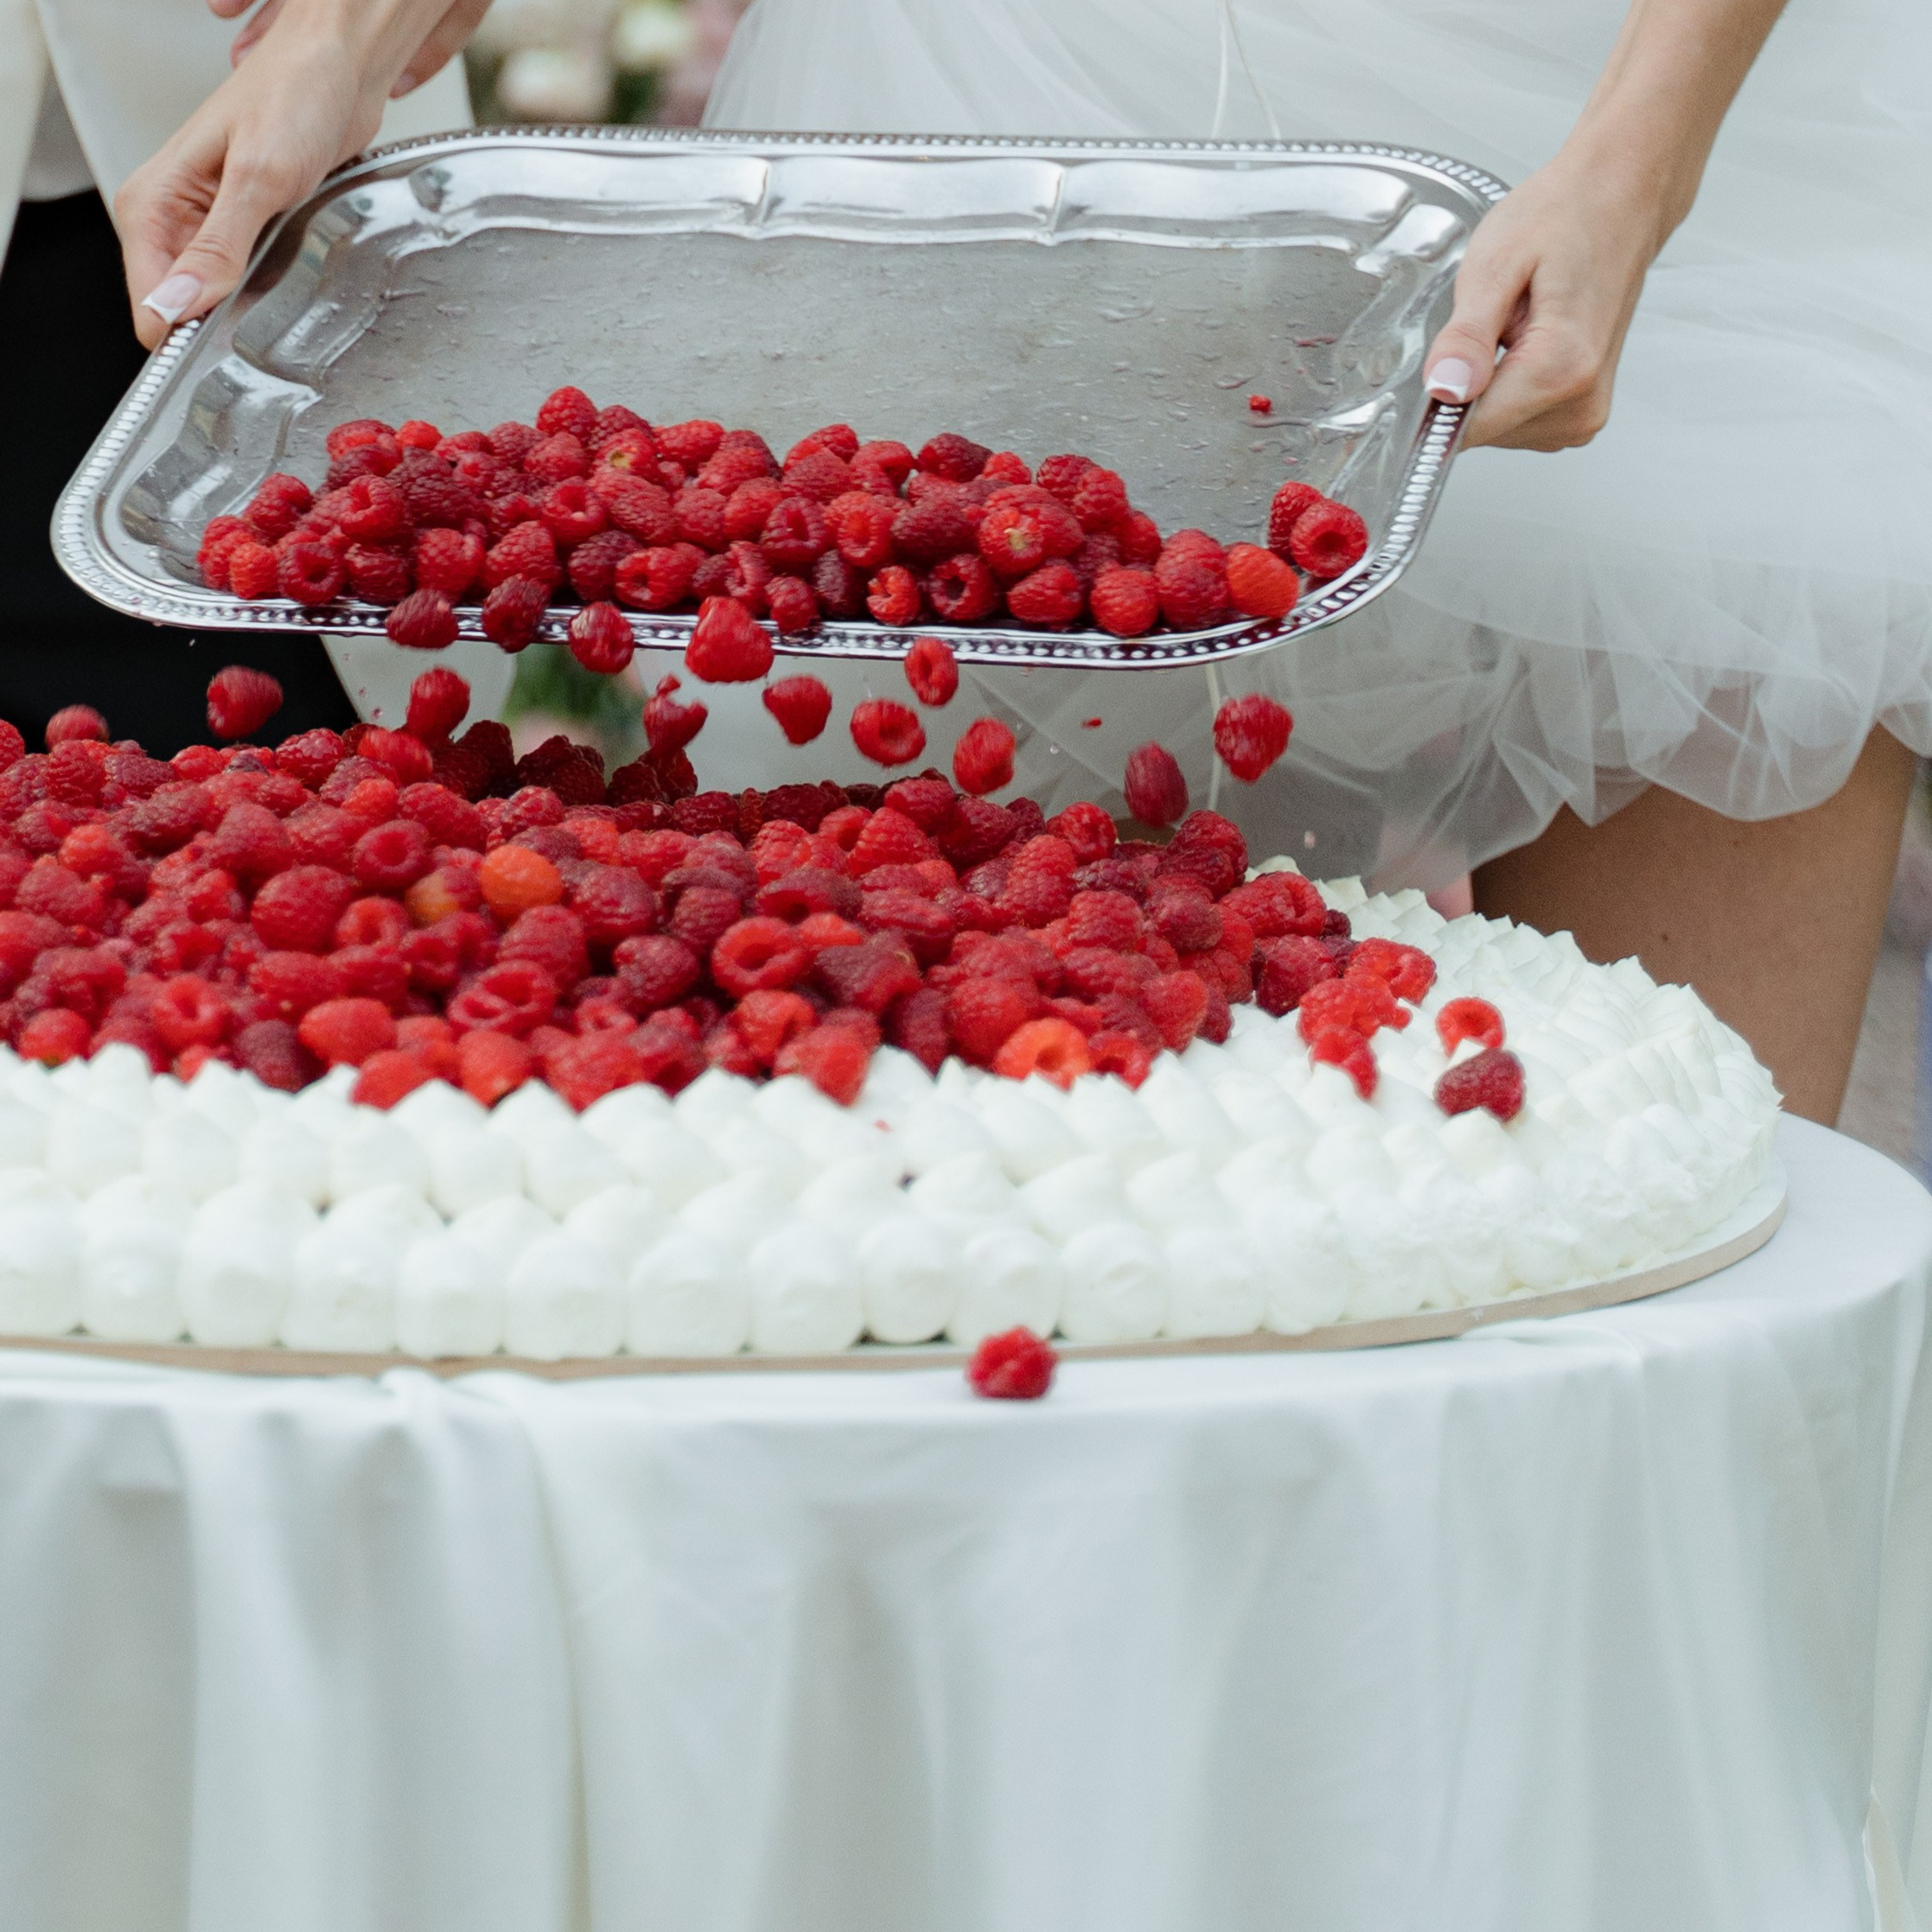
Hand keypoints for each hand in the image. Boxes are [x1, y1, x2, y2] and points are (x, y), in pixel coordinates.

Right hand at [114, 0, 476, 349]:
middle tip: (264, 311)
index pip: (149, 301)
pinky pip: (244, 281)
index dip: (183, 332)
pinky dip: (265, 291)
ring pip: (212, 299)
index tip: (223, 343)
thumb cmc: (296, 94)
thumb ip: (218, 245)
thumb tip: (180, 302)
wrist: (338, 66)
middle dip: (215, 324)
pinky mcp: (246, 228)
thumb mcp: (258, 176)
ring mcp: (210, 225)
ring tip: (280, 286)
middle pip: (178, 307)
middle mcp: (175, 215)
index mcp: (155, 200)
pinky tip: (289, 278)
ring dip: (244, 307)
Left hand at [1419, 0, 1790, 450]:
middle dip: (1465, 382)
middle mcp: (1580, 403)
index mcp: (1560, 371)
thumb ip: (1463, 339)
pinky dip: (1506, 379)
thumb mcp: (1494, 264)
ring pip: (1499, 428)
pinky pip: (1520, 417)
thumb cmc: (1569, 209)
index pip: (1466, 430)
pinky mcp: (1585, 409)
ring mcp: (1586, 412)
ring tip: (1511, 317)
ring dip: (1488, 377)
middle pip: (1482, 433)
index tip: (1424, 376)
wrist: (1629, 184)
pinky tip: (1523, 332)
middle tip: (1485, 320)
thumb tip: (1443, 394)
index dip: (1433, 406)